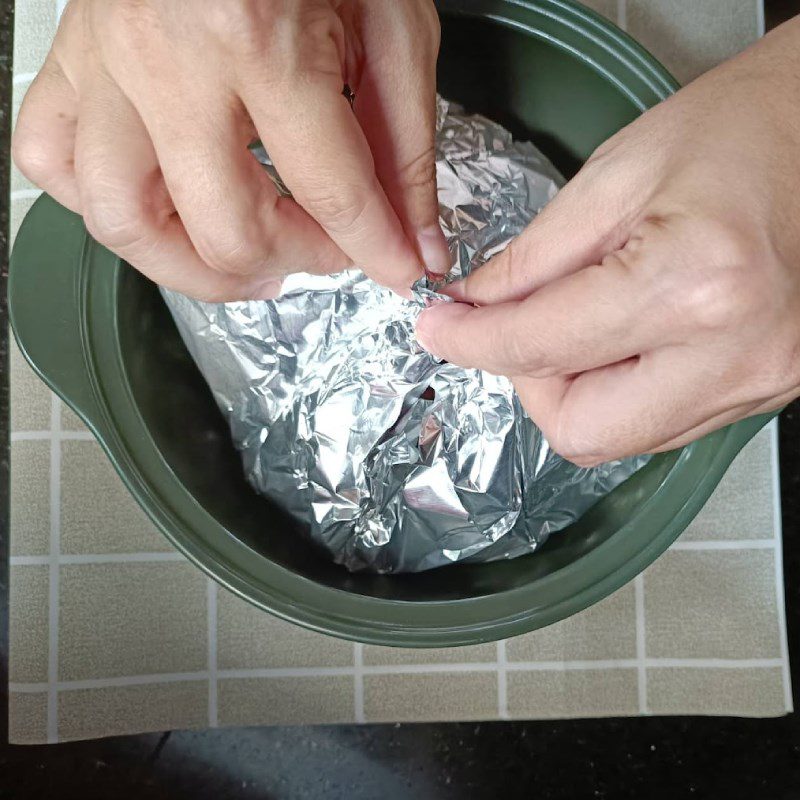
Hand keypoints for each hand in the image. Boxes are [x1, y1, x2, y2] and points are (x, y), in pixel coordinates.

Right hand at [12, 0, 448, 299]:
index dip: (378, 249)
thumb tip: (416, 238)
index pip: (331, 192)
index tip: (401, 270)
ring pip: (122, 220)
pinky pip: (53, 161)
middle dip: (295, 259)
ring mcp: (107, 63)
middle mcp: (169, 60)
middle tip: (325, 249)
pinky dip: (103, 205)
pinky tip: (160, 203)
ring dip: (193, 266)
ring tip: (245, 261)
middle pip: (225, 228)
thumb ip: (406, 146)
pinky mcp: (73, 62)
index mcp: (260, 38)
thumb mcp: (392, 27)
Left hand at [416, 18, 799, 465]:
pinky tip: (618, 334)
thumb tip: (474, 310)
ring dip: (571, 388)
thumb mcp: (616, 176)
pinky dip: (615, 389)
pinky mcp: (765, 389)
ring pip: (618, 436)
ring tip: (576, 318)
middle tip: (513, 327)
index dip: (469, 341)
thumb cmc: (747, 127)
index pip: (539, 348)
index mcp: (694, 287)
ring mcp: (759, 383)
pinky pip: (658, 420)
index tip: (439, 328)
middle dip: (527, 383)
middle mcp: (735, 356)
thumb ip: (531, 259)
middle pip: (579, 430)